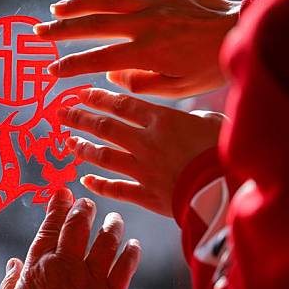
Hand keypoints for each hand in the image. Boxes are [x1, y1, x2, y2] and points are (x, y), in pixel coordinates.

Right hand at [0, 188, 140, 288]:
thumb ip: (9, 284)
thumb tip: (11, 265)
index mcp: (39, 267)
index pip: (49, 228)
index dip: (57, 207)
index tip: (62, 193)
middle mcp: (66, 267)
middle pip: (78, 227)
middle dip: (84, 210)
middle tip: (87, 202)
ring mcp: (90, 281)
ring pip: (105, 242)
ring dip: (112, 226)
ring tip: (114, 219)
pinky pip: (125, 268)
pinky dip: (131, 253)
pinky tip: (134, 245)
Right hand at [34, 0, 239, 97]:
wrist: (241, 35)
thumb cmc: (210, 67)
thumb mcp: (176, 89)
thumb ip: (140, 84)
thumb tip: (113, 75)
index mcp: (144, 52)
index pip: (96, 60)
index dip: (70, 66)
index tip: (50, 71)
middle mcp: (142, 25)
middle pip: (92, 27)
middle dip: (61, 32)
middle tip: (38, 34)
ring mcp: (152, 4)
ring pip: (107, 1)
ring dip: (78, 4)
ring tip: (55, 9)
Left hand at [58, 88, 222, 216]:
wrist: (226, 190)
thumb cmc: (225, 152)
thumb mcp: (214, 123)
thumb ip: (195, 118)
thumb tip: (192, 117)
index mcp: (162, 121)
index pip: (121, 105)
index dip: (98, 98)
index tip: (80, 93)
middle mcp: (145, 142)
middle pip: (104, 127)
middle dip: (80, 118)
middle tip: (62, 112)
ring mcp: (142, 169)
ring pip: (103, 156)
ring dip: (83, 148)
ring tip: (68, 142)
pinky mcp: (146, 195)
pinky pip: (115, 188)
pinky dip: (99, 185)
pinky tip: (85, 181)